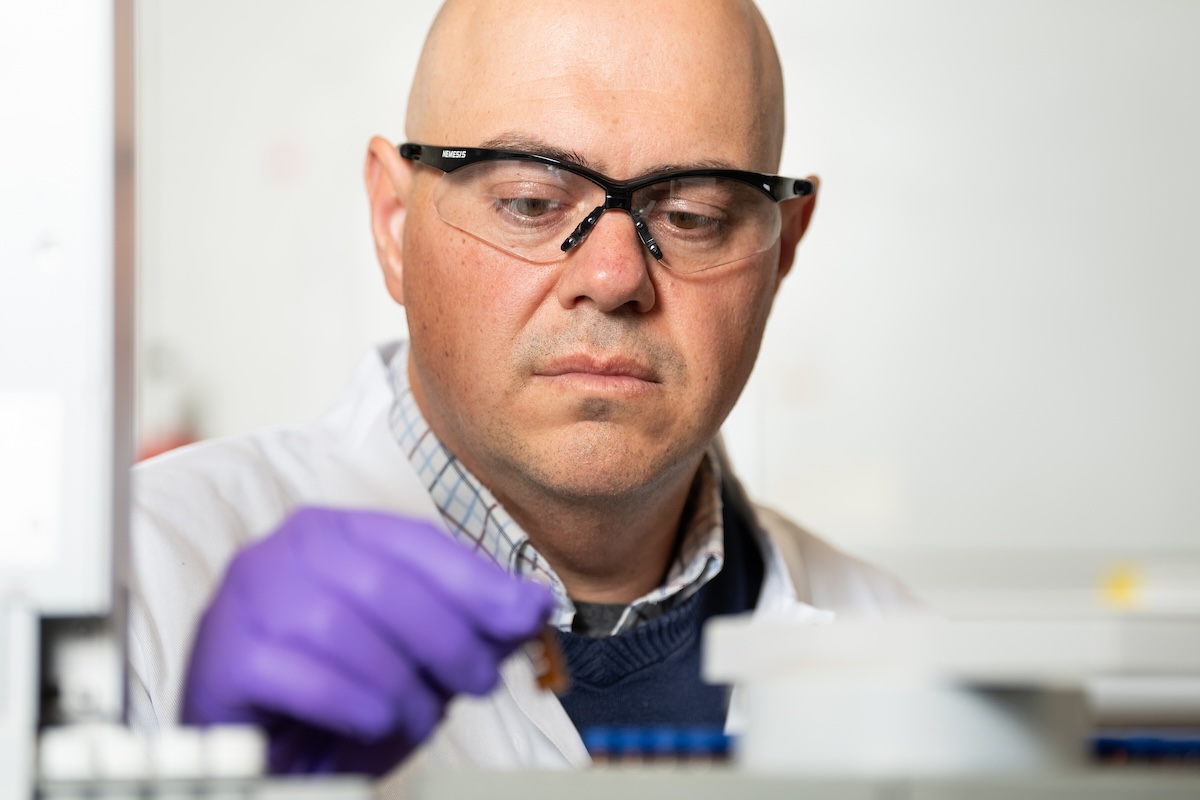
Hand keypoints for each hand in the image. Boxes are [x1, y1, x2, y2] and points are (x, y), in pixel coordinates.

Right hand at [180, 507, 553, 774]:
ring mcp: (245, 600)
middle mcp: (284, 551)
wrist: (251, 739)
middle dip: (447, 637)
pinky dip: (354, 704)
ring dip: (400, 682)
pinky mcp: (223, 659)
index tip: (526, 614)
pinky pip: (301, 676)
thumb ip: (466, 622)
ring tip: (421, 716)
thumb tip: (532, 603)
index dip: (476, 579)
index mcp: (332, 530)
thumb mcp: (411, 649)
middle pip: (383, 582)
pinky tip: (375, 723)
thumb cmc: (336, 685)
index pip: (415, 541)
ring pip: (340, 628)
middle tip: (480, 682)